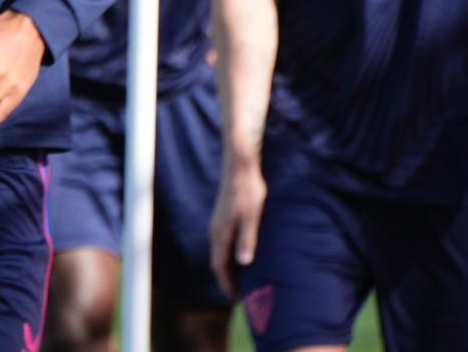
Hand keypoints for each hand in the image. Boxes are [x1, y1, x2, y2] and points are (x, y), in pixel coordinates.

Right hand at [209, 162, 266, 296]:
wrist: (239, 168)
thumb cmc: (249, 192)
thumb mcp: (252, 216)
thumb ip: (247, 239)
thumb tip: (243, 262)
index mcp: (221, 233)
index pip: (219, 265)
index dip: (227, 283)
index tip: (236, 298)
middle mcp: (216, 230)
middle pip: (218, 261)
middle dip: (227, 279)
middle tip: (240, 295)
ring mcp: (218, 224)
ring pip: (220, 253)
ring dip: (228, 268)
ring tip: (242, 281)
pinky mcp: (223, 218)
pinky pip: (223, 244)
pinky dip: (229, 256)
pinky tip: (241, 257)